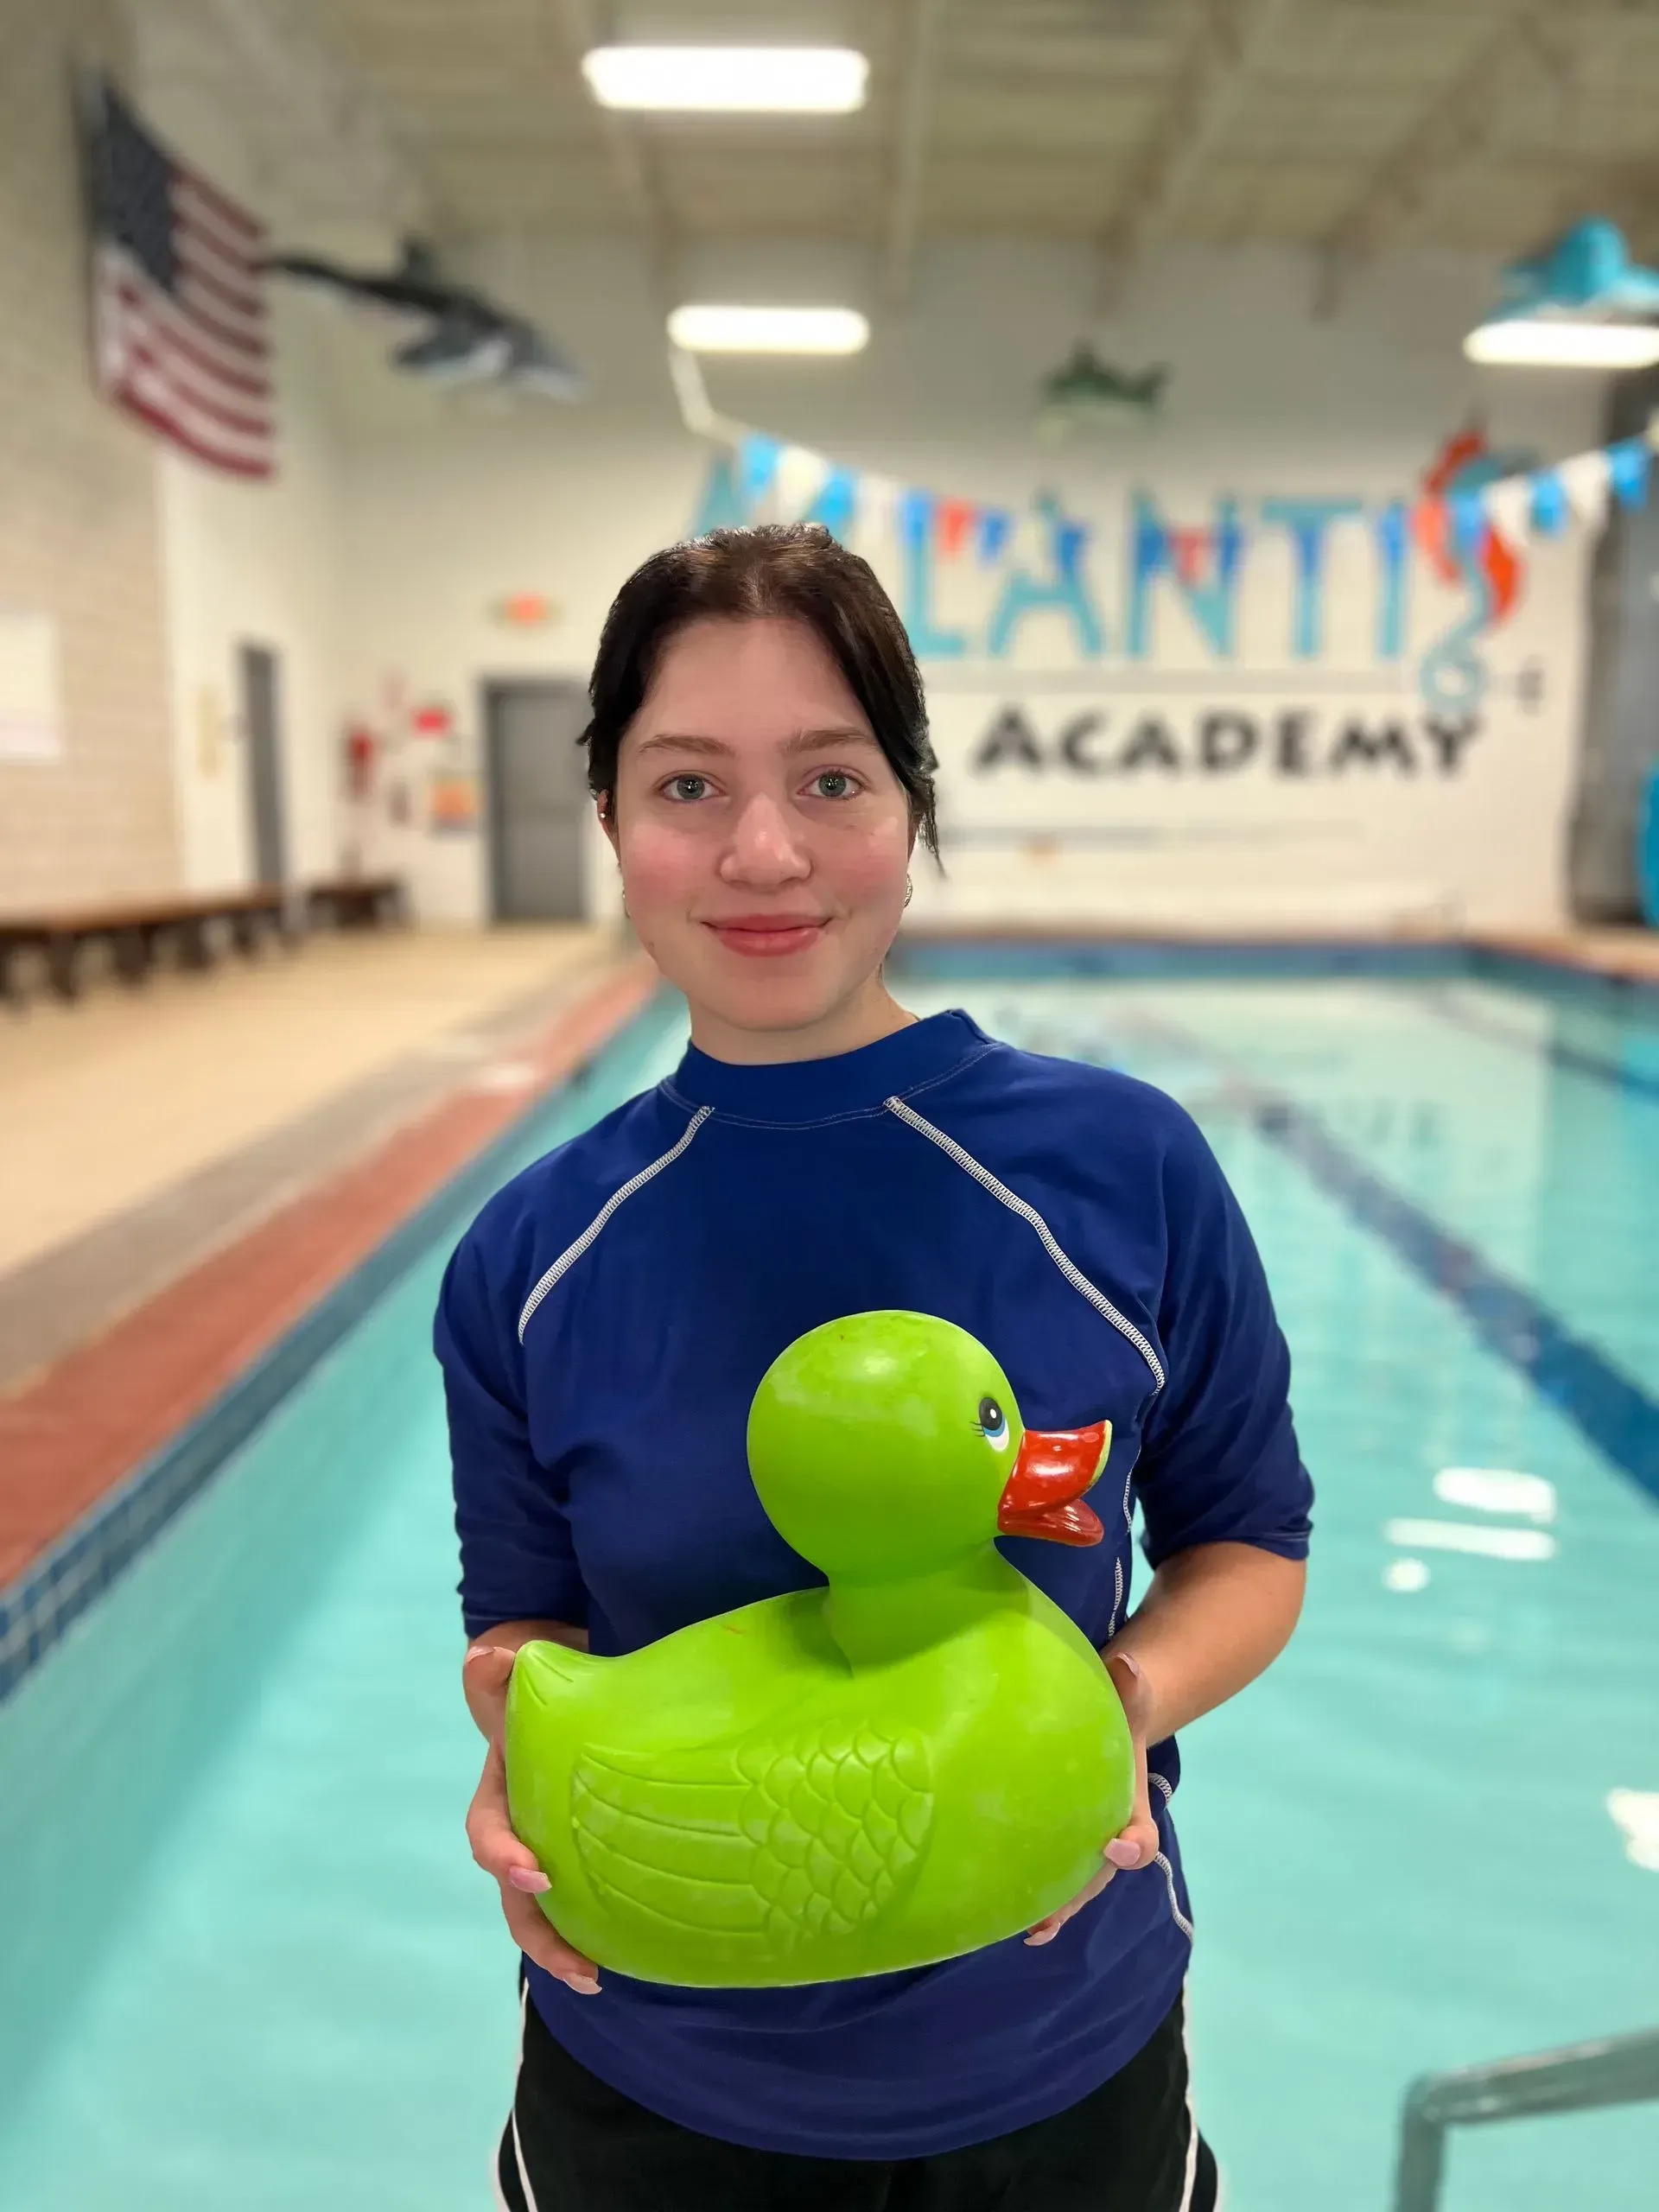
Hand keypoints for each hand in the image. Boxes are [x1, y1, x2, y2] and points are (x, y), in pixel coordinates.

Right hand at [463, 1643, 600, 1995]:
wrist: (574, 1690)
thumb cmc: (542, 1684)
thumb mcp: (520, 1671)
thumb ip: (502, 1665)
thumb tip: (488, 1656)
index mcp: (501, 1791)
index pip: (488, 1833)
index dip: (503, 1856)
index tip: (533, 1871)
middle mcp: (521, 1829)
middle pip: (515, 1895)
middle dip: (537, 1932)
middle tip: (576, 1962)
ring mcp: (552, 1848)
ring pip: (546, 1912)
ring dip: (564, 1948)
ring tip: (597, 1979)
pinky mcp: (587, 1856)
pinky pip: (585, 1901)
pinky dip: (599, 1931)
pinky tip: (634, 1954)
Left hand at [1025, 1650, 1160, 1946]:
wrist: (1111, 1728)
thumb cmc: (1119, 1717)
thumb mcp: (1130, 1700)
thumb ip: (1130, 1688)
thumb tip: (1127, 1665)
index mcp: (1132, 1807)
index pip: (1141, 1836)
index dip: (1133, 1846)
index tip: (1117, 1847)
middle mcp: (1111, 1836)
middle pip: (1101, 1876)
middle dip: (1079, 1895)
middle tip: (1052, 1916)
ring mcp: (1085, 1846)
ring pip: (1075, 1887)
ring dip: (1055, 1910)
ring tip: (1031, 1930)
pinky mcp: (1057, 1846)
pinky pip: (1052, 1880)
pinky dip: (1036, 1903)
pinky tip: (1011, 1922)